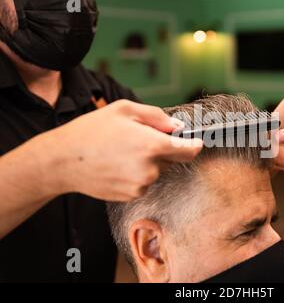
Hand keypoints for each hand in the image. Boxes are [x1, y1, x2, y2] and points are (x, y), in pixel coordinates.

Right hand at [43, 100, 202, 200]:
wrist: (63, 160)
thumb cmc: (92, 131)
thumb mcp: (125, 110)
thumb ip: (157, 117)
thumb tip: (178, 126)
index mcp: (152, 145)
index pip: (189, 150)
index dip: (194, 145)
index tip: (196, 142)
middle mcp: (150, 168)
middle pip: (172, 159)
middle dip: (163, 149)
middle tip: (140, 139)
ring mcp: (141, 184)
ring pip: (156, 170)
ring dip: (148, 162)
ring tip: (122, 152)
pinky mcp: (131, 195)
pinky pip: (143, 182)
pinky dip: (137, 173)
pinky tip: (118, 165)